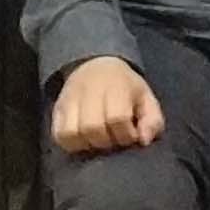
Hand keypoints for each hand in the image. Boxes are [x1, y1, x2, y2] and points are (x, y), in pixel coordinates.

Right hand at [50, 57, 164, 155]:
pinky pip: (58, 134)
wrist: (96, 65)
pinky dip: (70, 144)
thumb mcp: (147, 99)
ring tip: (97, 141)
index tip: (131, 135)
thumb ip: (152, 121)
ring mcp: (69, 99)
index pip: (117, 117)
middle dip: (106, 141)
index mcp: (116, 86)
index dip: (126, 134)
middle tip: (113, 139)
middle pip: (92, 127)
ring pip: (71, 133)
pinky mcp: (57, 108)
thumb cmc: (125, 88)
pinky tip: (84, 141)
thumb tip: (143, 141)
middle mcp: (89, 90)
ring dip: (87, 144)